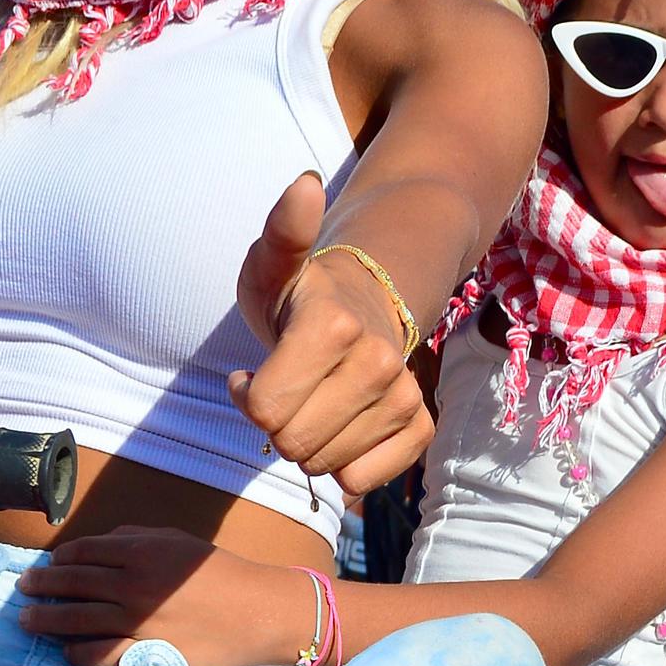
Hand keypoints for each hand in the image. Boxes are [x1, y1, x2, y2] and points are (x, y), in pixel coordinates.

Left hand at [18, 523, 321, 665]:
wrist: (258, 612)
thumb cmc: (220, 573)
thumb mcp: (178, 541)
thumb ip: (136, 537)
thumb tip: (98, 544)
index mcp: (139, 551)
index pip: (83, 553)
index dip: (58, 559)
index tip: (47, 564)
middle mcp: (132, 584)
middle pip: (71, 583)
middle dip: (41, 586)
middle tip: (22, 589)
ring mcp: (136, 621)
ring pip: (75, 620)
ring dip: (45, 620)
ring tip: (26, 621)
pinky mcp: (145, 653)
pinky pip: (99, 654)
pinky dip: (75, 652)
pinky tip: (65, 650)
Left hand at [228, 172, 431, 497]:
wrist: (368, 303)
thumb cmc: (302, 293)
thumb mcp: (273, 263)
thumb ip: (281, 232)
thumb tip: (305, 184)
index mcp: (332, 324)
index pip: (264, 408)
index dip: (247, 398)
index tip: (250, 375)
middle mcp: (377, 361)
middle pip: (292, 442)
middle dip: (276, 425)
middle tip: (285, 390)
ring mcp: (403, 395)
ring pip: (325, 465)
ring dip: (309, 443)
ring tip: (314, 402)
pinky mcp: (419, 426)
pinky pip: (363, 481)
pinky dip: (344, 466)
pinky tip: (342, 428)